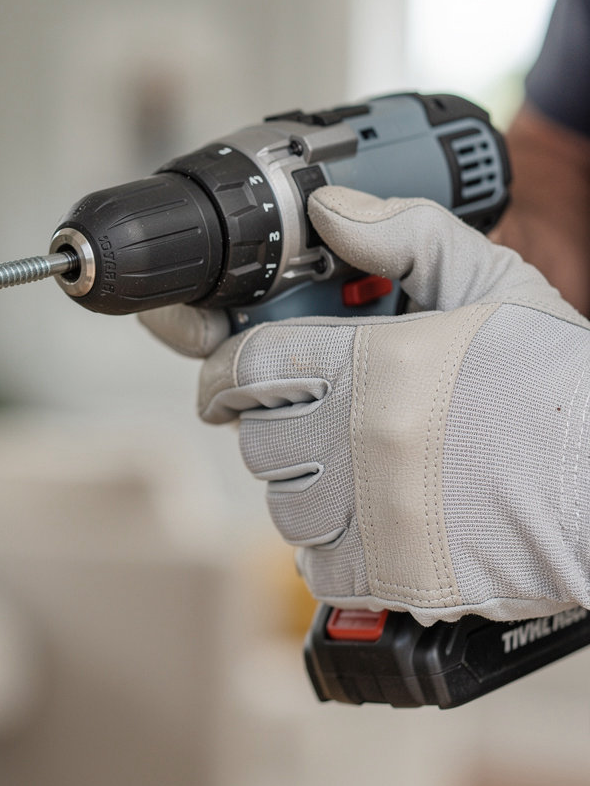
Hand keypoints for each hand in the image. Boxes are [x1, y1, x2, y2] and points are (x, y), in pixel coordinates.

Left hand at [197, 185, 589, 624]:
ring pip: (283, 506)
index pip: (247, 366)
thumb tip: (328, 209)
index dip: (227, 373)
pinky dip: (329, 549)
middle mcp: (363, 442)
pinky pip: (315, 566)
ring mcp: (374, 515)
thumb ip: (406, 235)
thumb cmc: (557, 383)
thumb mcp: (493, 284)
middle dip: (273, 429)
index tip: (228, 384)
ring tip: (349, 474)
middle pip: (257, 439)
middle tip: (311, 424)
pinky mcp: (392, 576)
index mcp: (377, 364)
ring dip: (304, 490)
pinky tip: (366, 524)